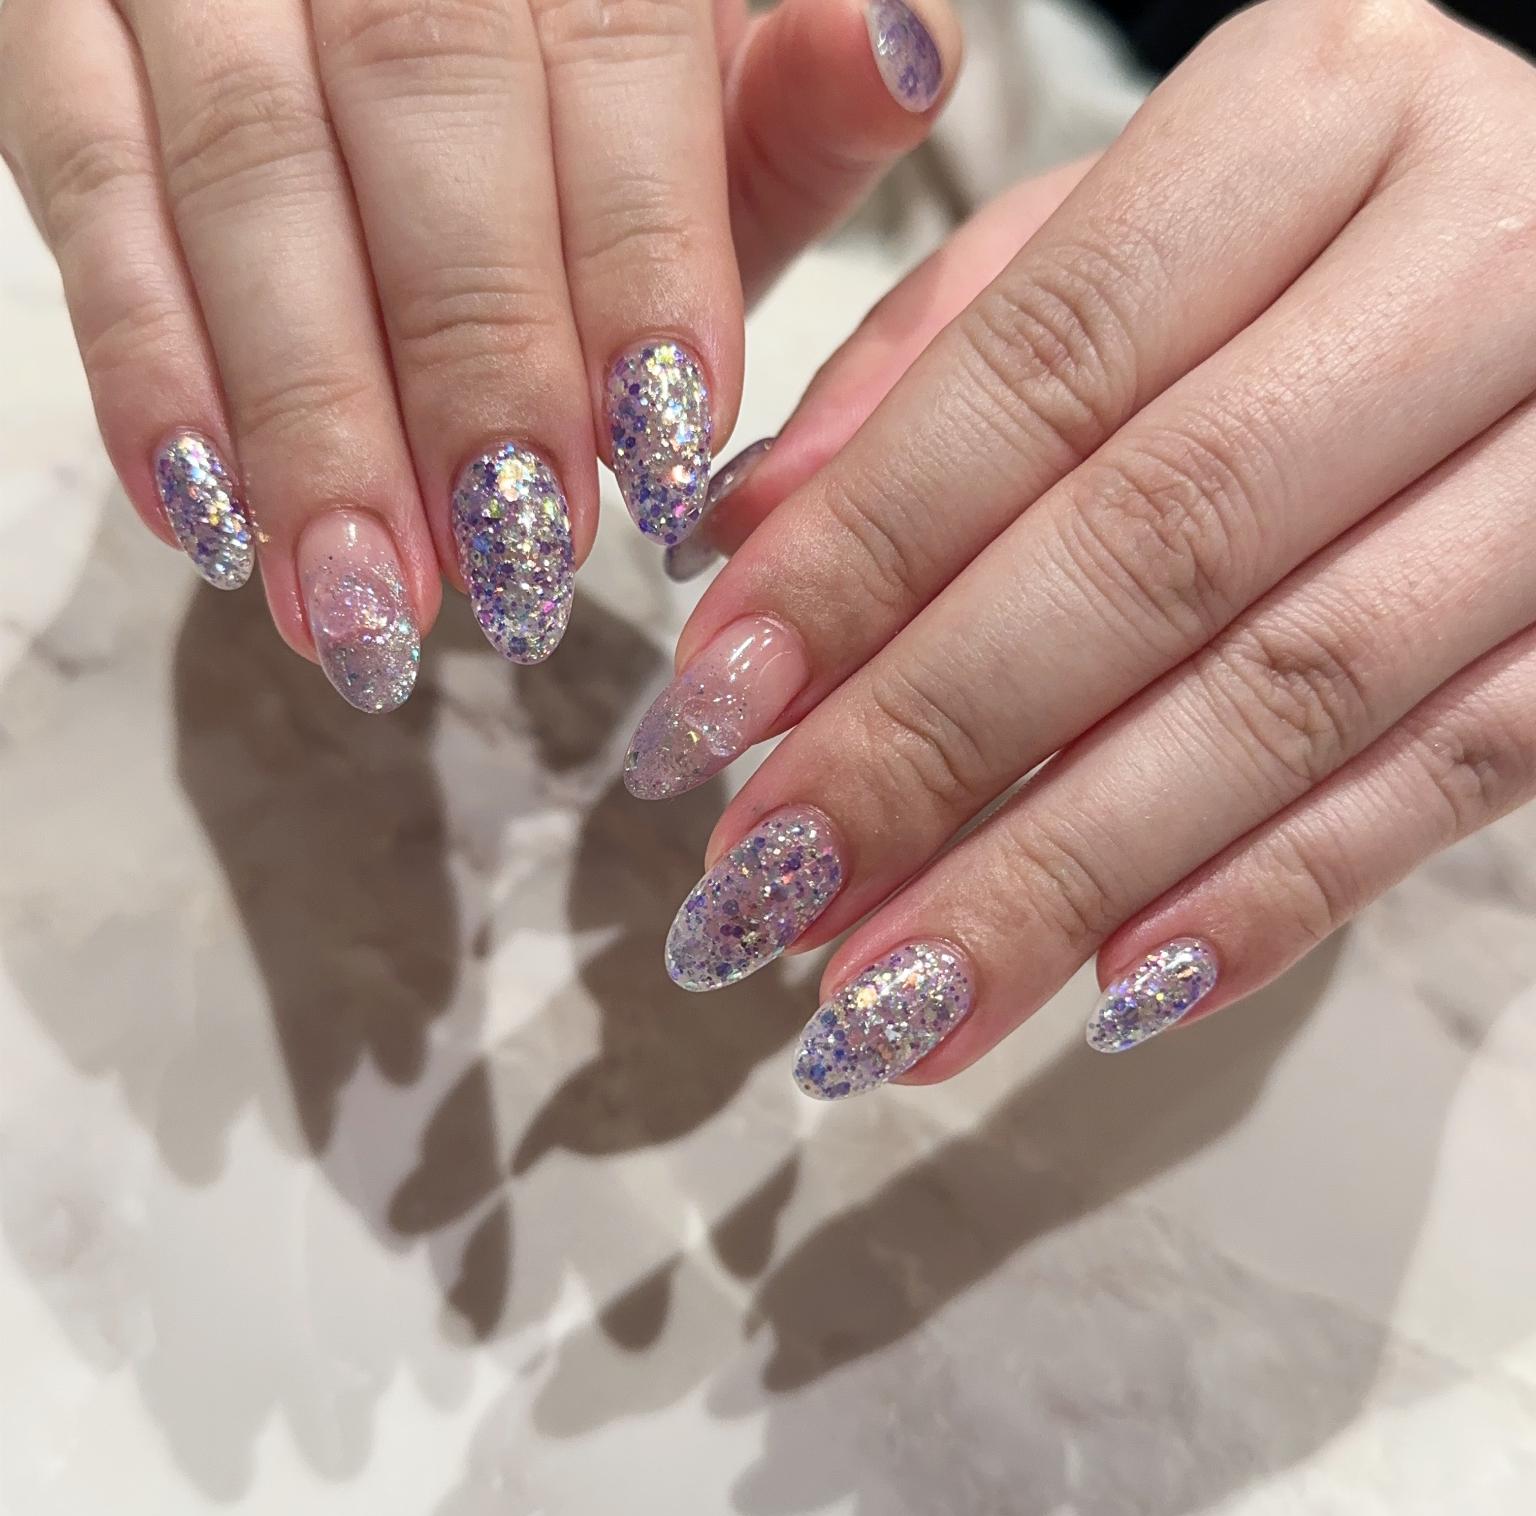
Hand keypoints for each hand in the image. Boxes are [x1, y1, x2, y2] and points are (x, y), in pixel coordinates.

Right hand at [0, 0, 957, 709]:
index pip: (618, 50)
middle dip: (468, 359)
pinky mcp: (51, 12)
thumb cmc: (566, 84)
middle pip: (421, 103)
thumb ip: (786, 107)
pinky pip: (73, 171)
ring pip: (243, 158)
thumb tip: (904, 52)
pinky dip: (140, 356)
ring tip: (369, 603)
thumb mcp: (697, 94)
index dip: (636, 257)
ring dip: (306, 408)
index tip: (658, 460)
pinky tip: (207, 521)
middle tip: (510, 566)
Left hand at [627, 0, 1535, 1094]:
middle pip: (1156, 543)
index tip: (716, 707)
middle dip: (934, 741)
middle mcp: (1473, 260)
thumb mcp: (1121, 221)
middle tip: (771, 887)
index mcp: (1313, 117)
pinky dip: (1268, 897)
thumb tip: (746, 532)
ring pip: (1293, 690)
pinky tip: (1108, 997)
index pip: (1042, 364)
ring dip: (1065, 875)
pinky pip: (1453, 775)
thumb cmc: (1315, 235)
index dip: (864, 554)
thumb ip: (934, 354)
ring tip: (892, 999)